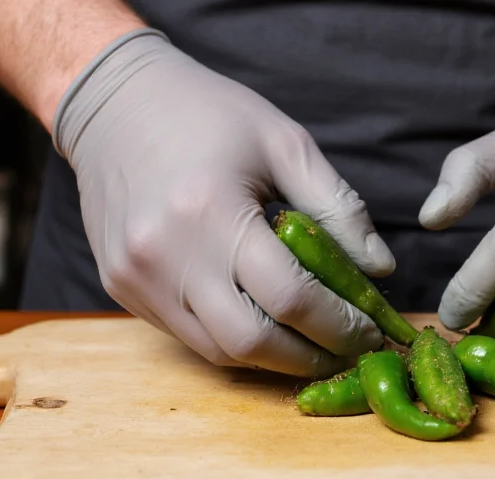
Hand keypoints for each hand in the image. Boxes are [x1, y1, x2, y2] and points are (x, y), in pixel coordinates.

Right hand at [53, 30, 394, 375]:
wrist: (114, 104)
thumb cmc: (208, 115)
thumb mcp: (285, 144)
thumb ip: (338, 208)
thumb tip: (380, 269)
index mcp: (211, 211)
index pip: (290, 297)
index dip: (340, 325)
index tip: (371, 331)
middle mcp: (166, 256)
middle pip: (252, 342)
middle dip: (310, 357)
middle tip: (348, 350)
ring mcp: (138, 279)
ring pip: (219, 351)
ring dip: (274, 358)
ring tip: (314, 344)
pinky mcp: (122, 289)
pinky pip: (190, 337)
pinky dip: (235, 341)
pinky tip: (268, 326)